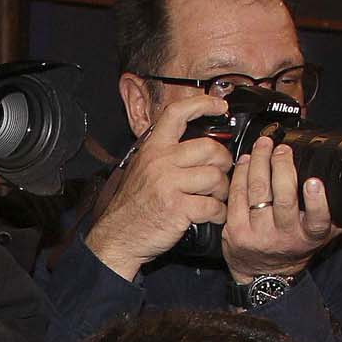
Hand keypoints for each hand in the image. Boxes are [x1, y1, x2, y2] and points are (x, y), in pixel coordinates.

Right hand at [82, 88, 232, 278]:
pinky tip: (212, 215)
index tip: (219, 106)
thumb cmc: (133, 206)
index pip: (178, 113)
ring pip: (215, 177)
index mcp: (153, 149)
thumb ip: (164, 153)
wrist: (118, 237)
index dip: (203, 104)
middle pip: (210, 148)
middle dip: (223, 163)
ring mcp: (168, 184)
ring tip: (215, 198)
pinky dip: (219, 213)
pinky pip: (213, 206)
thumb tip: (195, 143)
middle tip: (220, 174)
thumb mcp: (141, 169)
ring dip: (222, 190)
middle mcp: (160, 162)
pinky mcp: (178, 208)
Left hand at [220, 137, 335, 285]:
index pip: (317, 220)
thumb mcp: (321, 237)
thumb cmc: (293, 247)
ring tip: (263, 146)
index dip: (316, 200)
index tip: (314, 182)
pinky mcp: (236, 230)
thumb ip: (336, 216)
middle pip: (283, 199)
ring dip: (259, 162)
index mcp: (309, 236)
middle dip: (282, 167)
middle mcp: (284, 236)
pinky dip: (241, 173)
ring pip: (258, 191)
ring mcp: (258, 234)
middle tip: (282, 149)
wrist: (263, 274)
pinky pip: (238, 195)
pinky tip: (246, 160)